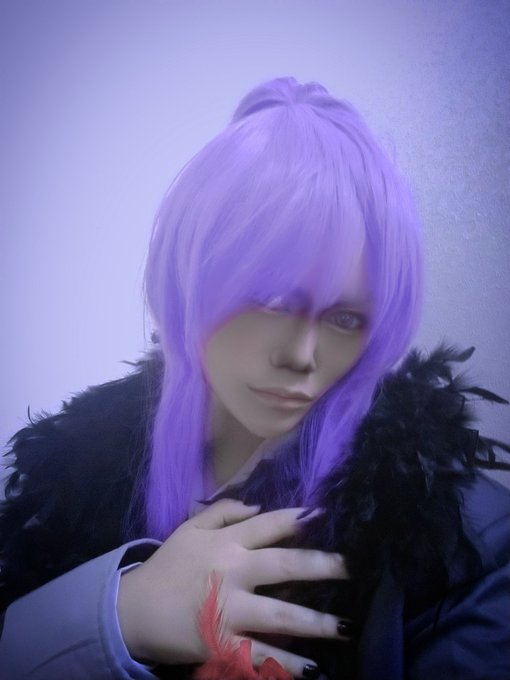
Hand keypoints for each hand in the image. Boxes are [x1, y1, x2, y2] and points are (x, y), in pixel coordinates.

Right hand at [117, 499, 348, 677]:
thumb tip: (259, 506)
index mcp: (225, 543)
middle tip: (349, 568)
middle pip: (282, 566)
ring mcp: (229, 610)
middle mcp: (232, 572)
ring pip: (279, 615)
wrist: (132, 610)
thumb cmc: (168, 566)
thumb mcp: (190, 528)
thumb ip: (224, 511)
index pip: (267, 525)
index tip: (323, 514)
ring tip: (345, 626)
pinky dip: (285, 664)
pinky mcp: (222, 644)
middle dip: (319, 565)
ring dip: (315, 622)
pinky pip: (259, 655)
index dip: (295, 518)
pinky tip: (311, 669)